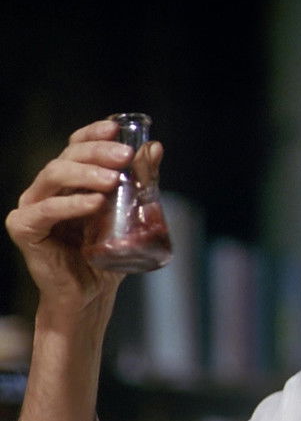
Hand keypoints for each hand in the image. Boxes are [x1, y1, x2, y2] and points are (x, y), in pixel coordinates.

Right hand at [5, 119, 162, 313]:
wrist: (92, 294)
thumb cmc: (108, 254)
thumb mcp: (130, 213)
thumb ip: (141, 181)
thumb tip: (155, 148)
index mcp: (69, 181)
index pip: (76, 146)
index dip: (94, 133)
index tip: (117, 127)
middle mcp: (47, 188)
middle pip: (67, 156)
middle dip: (97, 152)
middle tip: (125, 156)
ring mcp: (33, 207)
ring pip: (53, 175)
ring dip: (85, 173)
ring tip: (113, 180)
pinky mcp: (25, 229)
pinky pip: (45, 210)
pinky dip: (71, 204)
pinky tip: (94, 203)